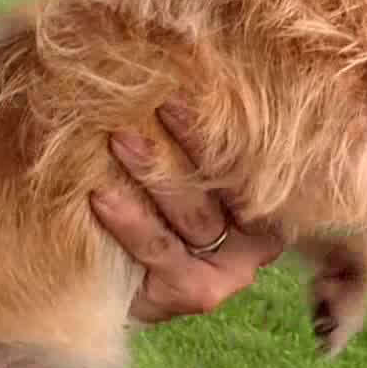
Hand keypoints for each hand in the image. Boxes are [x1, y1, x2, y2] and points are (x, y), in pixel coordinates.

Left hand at [90, 99, 283, 322]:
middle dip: (188, 141)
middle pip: (228, 183)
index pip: (250, 159)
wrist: (113, 286)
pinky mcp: (197, 293)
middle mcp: (259, 238)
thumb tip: (178, 74)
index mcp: (266, 201)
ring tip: (119, 140)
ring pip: (195, 216)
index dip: (218, 126)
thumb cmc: (151, 210)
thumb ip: (195, 142)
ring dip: (155, 174)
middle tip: (154, 104)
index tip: (182, 91)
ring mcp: (231, 269)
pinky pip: (161, 249)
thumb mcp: (182, 172)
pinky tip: (100, 195)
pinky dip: (130, 221)